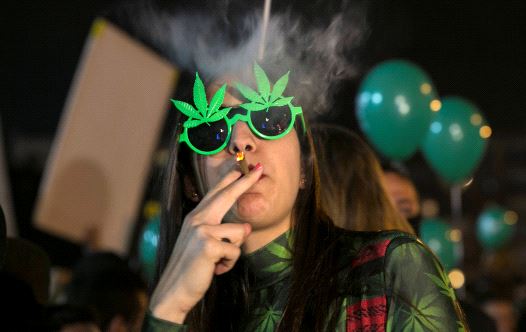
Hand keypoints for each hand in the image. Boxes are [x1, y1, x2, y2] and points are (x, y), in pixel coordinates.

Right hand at [149, 164, 263, 322]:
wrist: (174, 291)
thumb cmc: (191, 269)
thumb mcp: (205, 246)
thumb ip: (223, 233)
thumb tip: (245, 227)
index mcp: (196, 218)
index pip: (215, 194)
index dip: (229, 179)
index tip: (241, 167)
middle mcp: (197, 219)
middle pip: (227, 196)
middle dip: (245, 181)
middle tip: (259, 169)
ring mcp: (201, 230)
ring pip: (239, 233)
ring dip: (233, 252)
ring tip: (217, 262)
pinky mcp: (208, 244)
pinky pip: (235, 252)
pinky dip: (229, 265)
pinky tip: (214, 269)